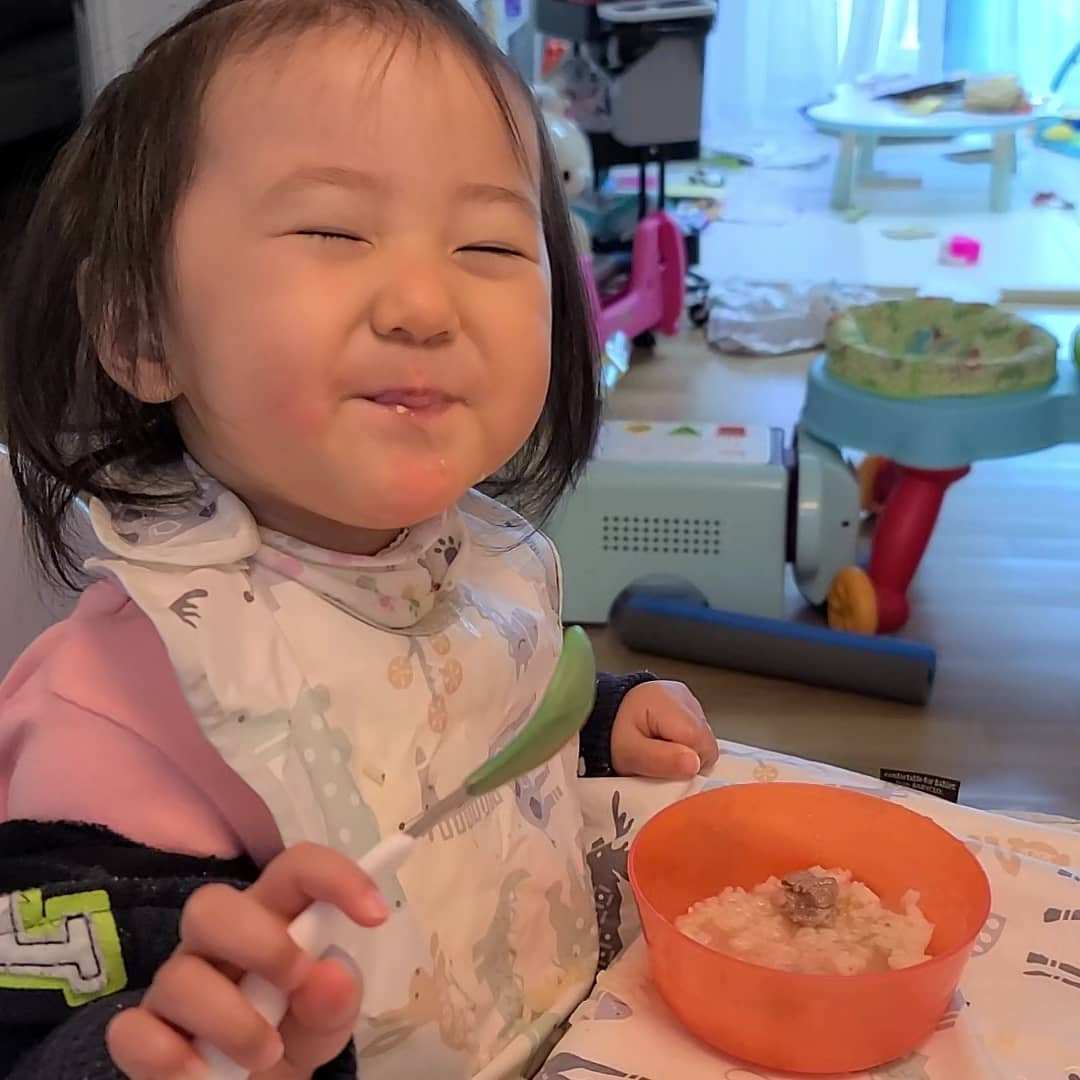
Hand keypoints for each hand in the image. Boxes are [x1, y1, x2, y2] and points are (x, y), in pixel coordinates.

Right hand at [106, 843, 387, 1078]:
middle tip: (296, 985)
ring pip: (178, 978)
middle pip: (210, 906)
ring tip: (266, 1056)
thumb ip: (336, 997)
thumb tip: (329, 977)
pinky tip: (205, 1078)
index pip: (294, 868)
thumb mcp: (328, 1019)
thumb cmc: (296, 1031)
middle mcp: (216, 940)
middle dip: (261, 945)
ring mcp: (175, 983)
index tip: (376, 914)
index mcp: (271, 916)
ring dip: (231, 1023)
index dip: (334, 876)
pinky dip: (171, 1062)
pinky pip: (133, 1033)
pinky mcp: (142, 1033)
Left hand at [610, 680, 718, 779]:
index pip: (701, 744)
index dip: (688, 764)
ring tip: (658, 749)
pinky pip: (698, 730)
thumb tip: (694, 765)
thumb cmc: (613, 734)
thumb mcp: (629, 754)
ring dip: (686, 751)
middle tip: (659, 760)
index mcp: (668, 704)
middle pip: (706, 741)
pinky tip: (664, 740)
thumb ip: (660, 760)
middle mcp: (684, 697)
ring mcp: (687, 698)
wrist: (600, 712)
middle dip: (687, 758)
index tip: (664, 769)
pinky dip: (684, 742)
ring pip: (704, 737)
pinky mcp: (687, 702)